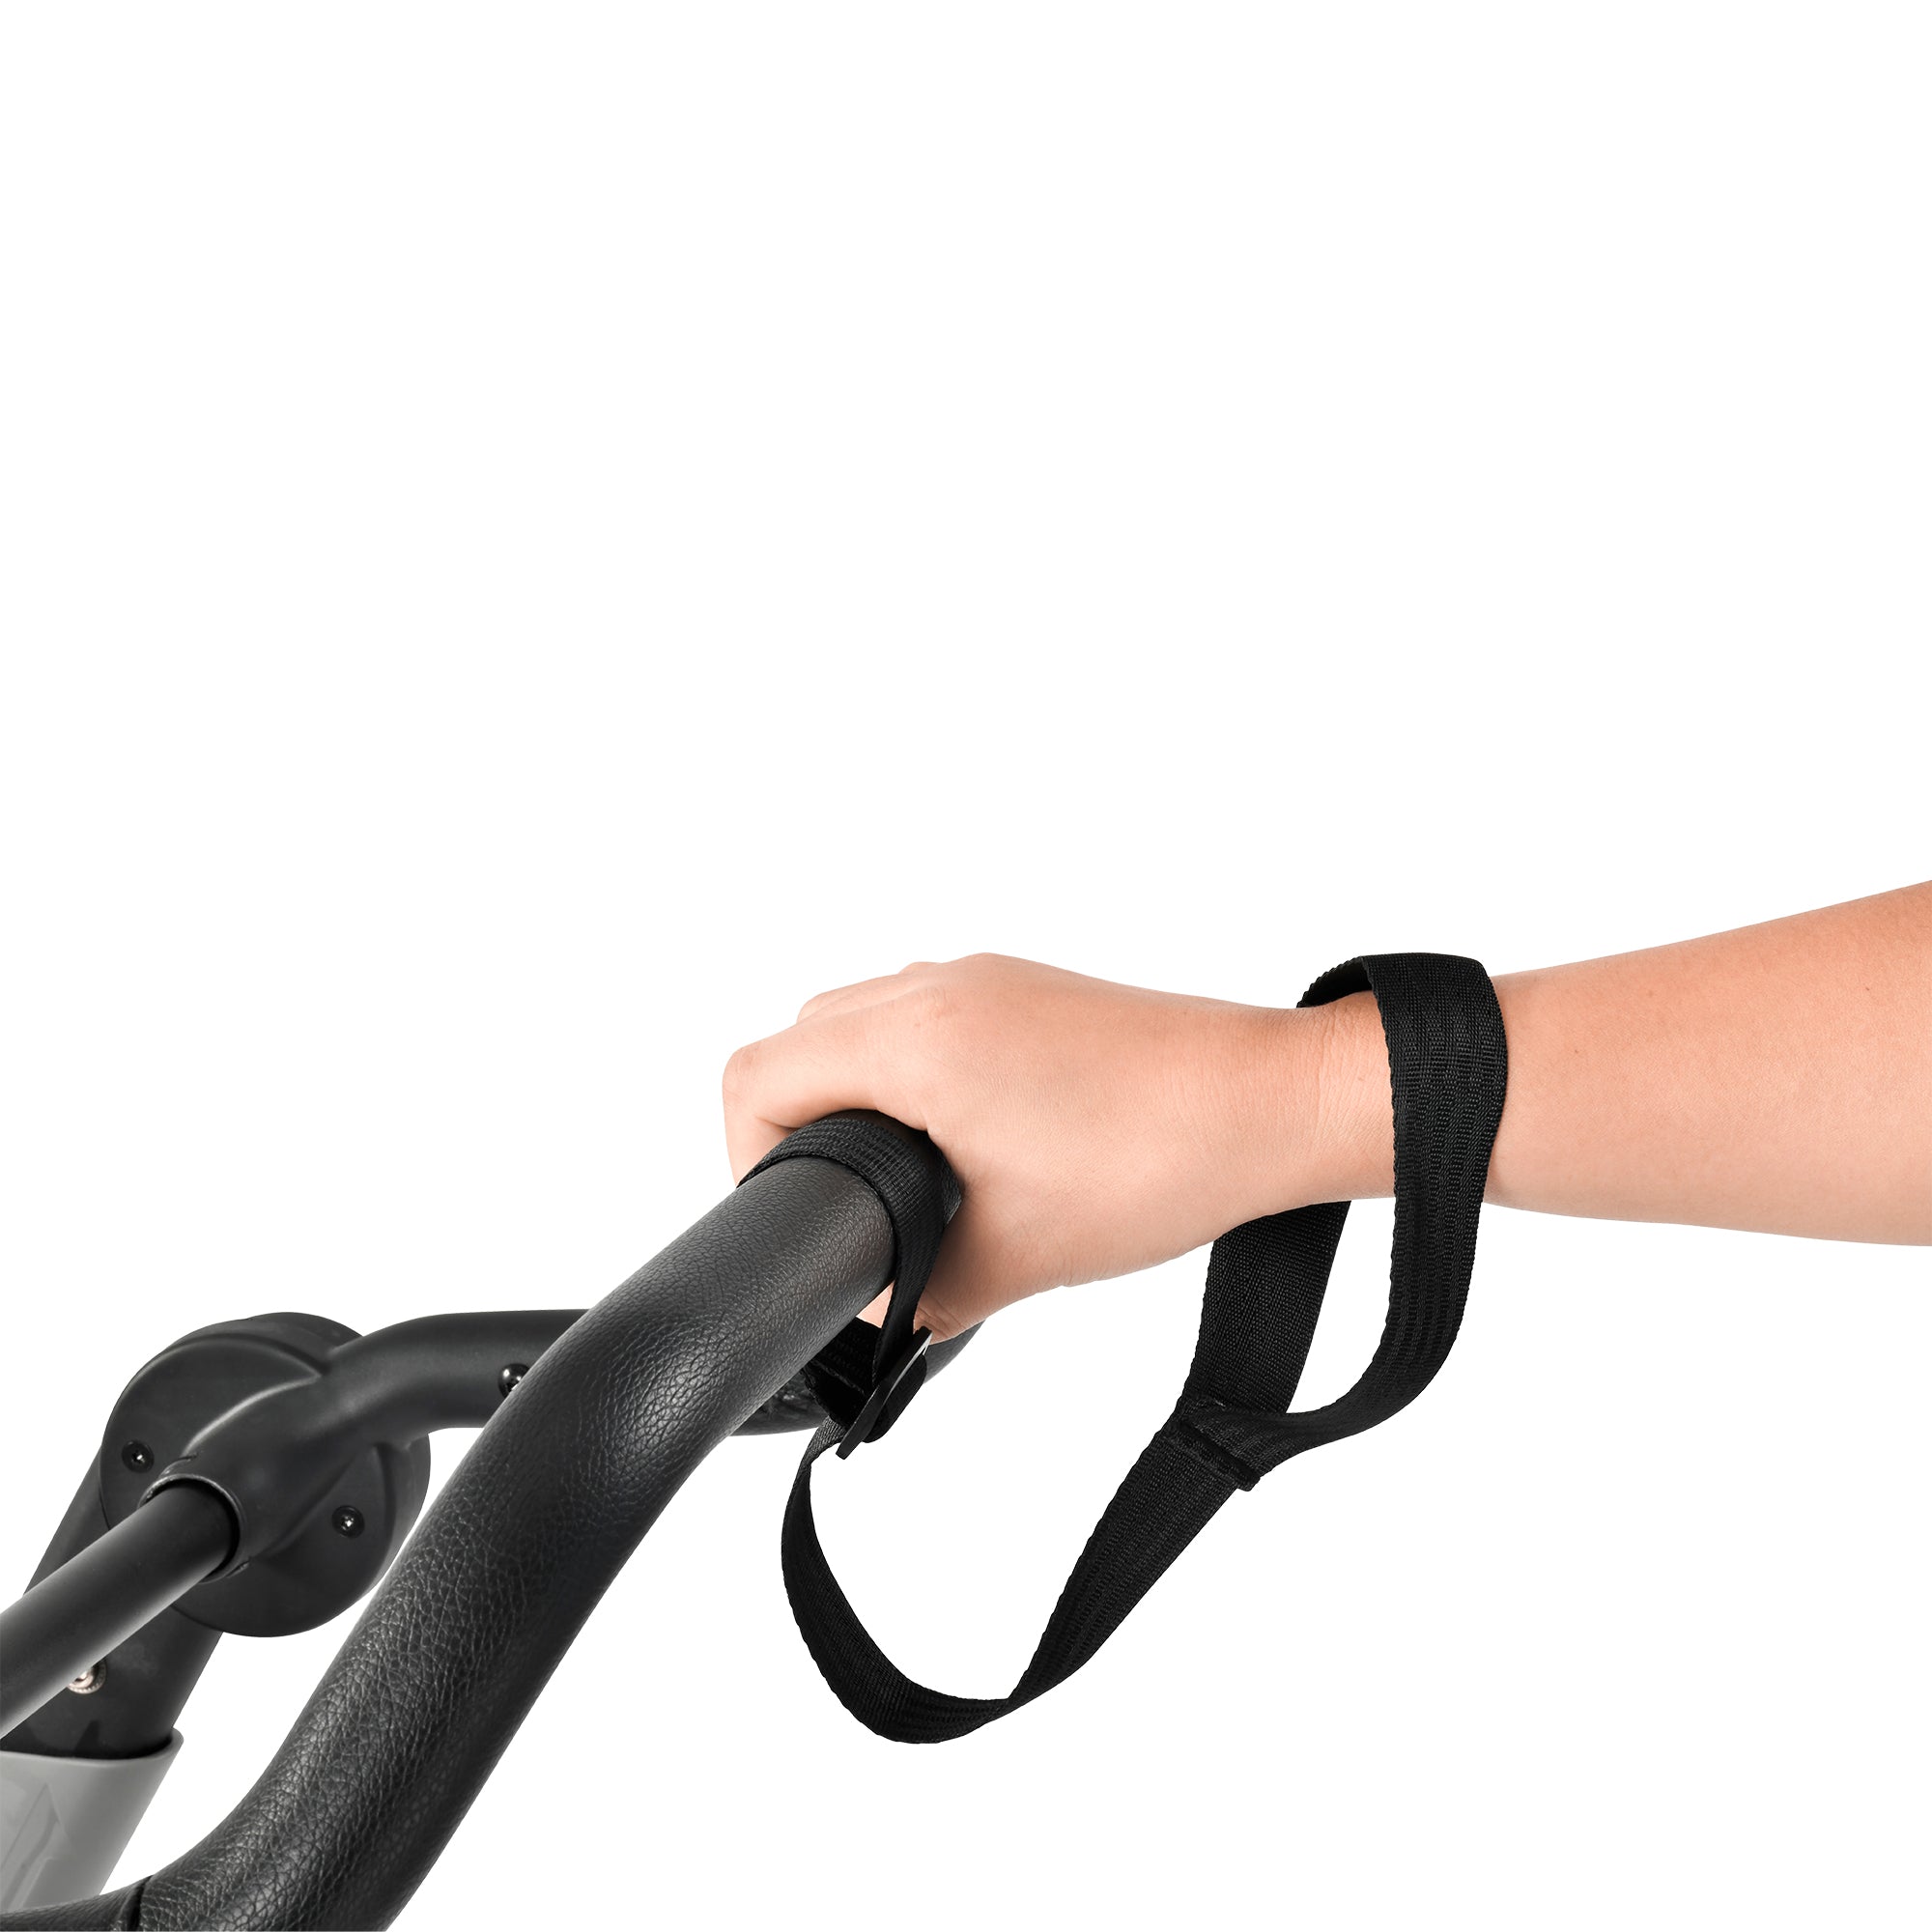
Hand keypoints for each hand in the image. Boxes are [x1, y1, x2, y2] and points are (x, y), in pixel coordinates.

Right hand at [721, 955, 1383, 1338]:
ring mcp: (986, 978)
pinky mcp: (1026, 988)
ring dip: (854, 1091)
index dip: (747, 1156)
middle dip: (797, 1125)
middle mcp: (940, 987)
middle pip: (799, 1038)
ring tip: (895, 1177)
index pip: (759, 1075)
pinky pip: (924, 1012)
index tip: (789, 1212)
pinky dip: (910, 1069)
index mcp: (917, 1039)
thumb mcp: (1016, 1257)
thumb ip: (921, 1295)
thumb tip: (881, 1313)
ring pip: (860, 1017)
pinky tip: (958, 1140)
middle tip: (837, 1205)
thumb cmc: (1165, 1158)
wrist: (1272, 1103)